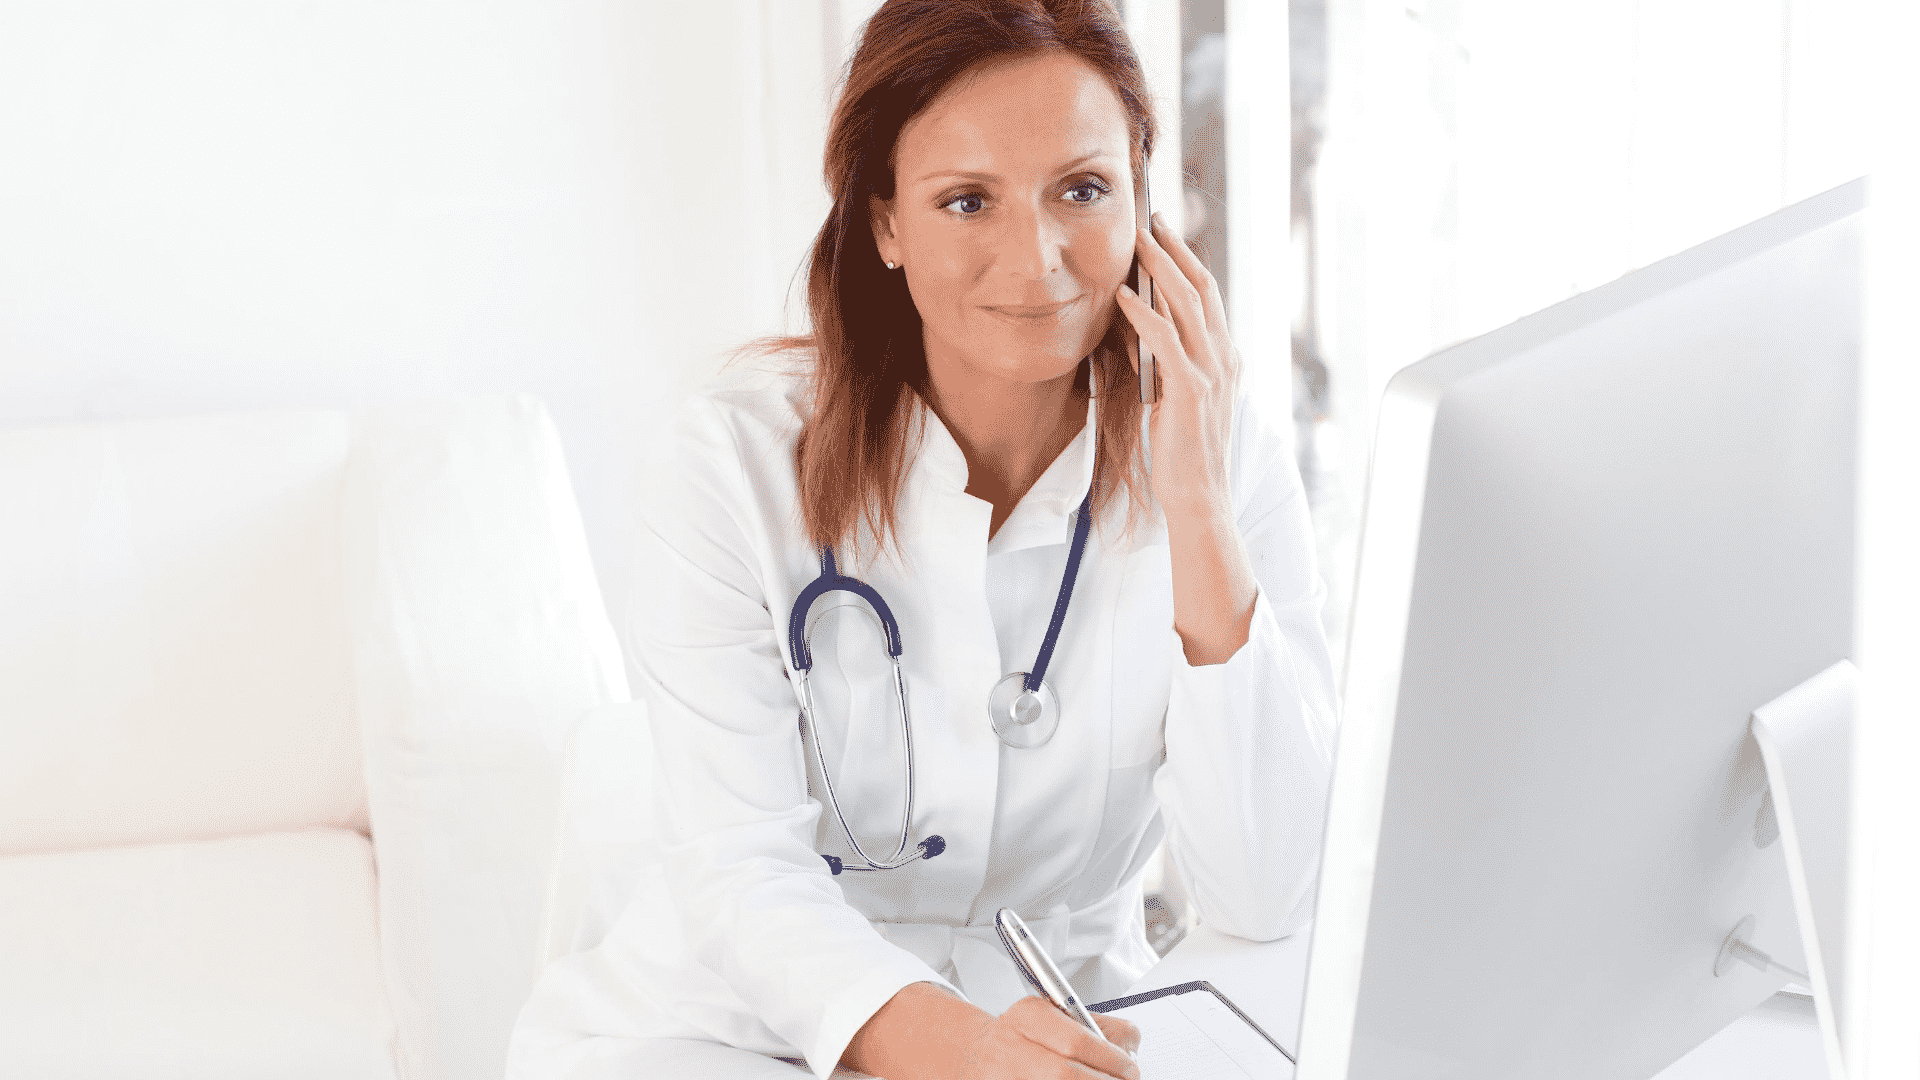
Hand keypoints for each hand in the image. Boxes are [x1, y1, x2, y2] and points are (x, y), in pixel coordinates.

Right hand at [959, 996, 1141, 1079]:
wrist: (980, 1055)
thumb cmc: (1024, 1036)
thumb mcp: (1054, 1016)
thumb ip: (1095, 1027)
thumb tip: (1129, 1049)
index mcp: (1028, 1017)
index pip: (1076, 1041)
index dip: (1110, 1059)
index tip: (1130, 1068)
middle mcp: (1011, 1048)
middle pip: (1065, 1074)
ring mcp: (1005, 1077)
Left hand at [1113, 211, 1242, 517]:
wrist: (1199, 493)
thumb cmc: (1182, 449)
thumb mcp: (1173, 396)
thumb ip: (1164, 362)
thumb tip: (1136, 329)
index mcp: (1225, 357)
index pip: (1208, 296)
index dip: (1187, 260)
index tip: (1165, 233)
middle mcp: (1225, 357)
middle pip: (1201, 288)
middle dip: (1175, 249)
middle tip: (1153, 218)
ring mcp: (1212, 372)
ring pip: (1187, 304)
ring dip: (1160, 268)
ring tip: (1138, 241)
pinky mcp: (1191, 390)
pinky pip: (1166, 341)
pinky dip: (1145, 314)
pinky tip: (1125, 296)